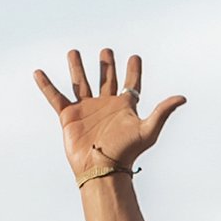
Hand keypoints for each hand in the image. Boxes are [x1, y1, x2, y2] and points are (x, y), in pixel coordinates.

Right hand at [33, 48, 184, 180]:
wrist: (101, 168)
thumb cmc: (126, 152)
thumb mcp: (148, 130)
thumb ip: (162, 112)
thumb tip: (182, 97)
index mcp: (124, 106)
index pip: (131, 84)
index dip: (134, 71)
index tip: (135, 58)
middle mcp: (105, 105)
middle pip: (105, 79)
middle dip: (106, 65)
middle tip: (106, 52)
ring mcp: (86, 109)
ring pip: (81, 83)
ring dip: (77, 67)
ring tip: (73, 52)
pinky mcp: (69, 116)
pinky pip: (56, 97)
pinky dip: (46, 85)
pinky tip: (38, 72)